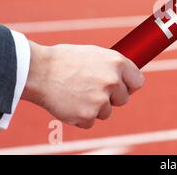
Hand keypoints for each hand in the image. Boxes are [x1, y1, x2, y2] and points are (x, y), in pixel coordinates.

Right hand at [22, 41, 143, 128]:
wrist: (38, 71)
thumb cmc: (65, 60)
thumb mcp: (95, 54)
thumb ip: (112, 66)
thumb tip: (126, 77)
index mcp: (116, 62)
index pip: (138, 81)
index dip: (130, 85)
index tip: (123, 87)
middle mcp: (112, 81)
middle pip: (123, 99)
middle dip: (110, 97)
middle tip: (91, 89)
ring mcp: (101, 100)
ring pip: (107, 112)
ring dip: (94, 107)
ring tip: (77, 93)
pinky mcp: (87, 115)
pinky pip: (91, 121)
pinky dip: (81, 117)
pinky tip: (70, 103)